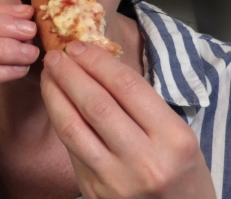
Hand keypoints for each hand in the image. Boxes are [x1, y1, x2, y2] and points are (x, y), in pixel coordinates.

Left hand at [41, 41, 216, 198]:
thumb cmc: (183, 174)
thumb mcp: (179, 136)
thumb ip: (142, 106)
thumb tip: (99, 67)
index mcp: (173, 139)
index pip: (127, 87)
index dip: (98, 62)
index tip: (80, 46)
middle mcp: (144, 161)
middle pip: (96, 104)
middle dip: (71, 73)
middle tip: (56, 54)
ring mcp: (115, 181)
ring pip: (74, 128)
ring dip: (55, 95)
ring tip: (48, 74)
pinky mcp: (94, 193)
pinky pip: (72, 150)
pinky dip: (60, 121)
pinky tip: (55, 103)